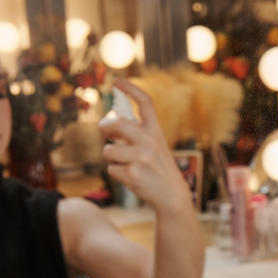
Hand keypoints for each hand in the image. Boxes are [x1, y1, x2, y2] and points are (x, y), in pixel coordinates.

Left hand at [99, 79, 191, 213]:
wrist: (172, 196)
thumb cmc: (158, 169)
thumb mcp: (155, 146)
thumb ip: (137, 133)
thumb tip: (110, 120)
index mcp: (156, 131)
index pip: (145, 103)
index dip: (130, 89)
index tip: (116, 81)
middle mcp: (150, 141)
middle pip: (117, 124)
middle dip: (105, 127)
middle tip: (106, 133)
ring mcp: (141, 158)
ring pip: (108, 150)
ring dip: (111, 158)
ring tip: (126, 164)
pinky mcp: (133, 174)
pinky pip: (111, 169)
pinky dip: (116, 174)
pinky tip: (130, 178)